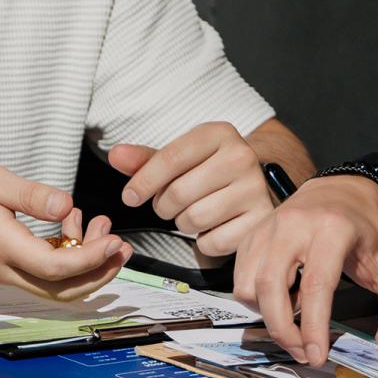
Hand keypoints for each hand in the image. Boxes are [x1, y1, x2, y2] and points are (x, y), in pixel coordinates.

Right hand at [0, 156, 127, 299]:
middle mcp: (2, 268)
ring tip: (97, 228)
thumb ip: (29, 195)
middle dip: (99, 273)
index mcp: (1, 246)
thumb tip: (67, 207)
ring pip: (52, 287)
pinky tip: (66, 229)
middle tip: (120, 244)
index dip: (93, 258)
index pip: (58, 269)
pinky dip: (62, 260)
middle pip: (62, 292)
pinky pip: (38, 275)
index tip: (114, 237)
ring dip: (83, 267)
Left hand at [108, 122, 269, 255]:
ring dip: (183, 222)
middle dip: (163, 205)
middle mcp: (242, 157)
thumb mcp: (180, 157)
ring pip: (194, 219)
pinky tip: (212, 226)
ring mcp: (255, 190)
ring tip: (193, 211)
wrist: (258, 182)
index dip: (143, 181)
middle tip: (170, 203)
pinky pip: (213, 243)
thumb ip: (145, 159)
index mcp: (218, 134)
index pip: (171, 158)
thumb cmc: (209, 168)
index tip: (129, 197)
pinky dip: (204, 241)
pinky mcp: (261, 221)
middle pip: (178, 193)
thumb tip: (116, 156)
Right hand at [233, 174, 377, 364]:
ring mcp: (266, 229)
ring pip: (249, 286)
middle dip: (283, 331)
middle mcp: (292, 225)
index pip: (316, 284)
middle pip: (271, 288)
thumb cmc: (366, 232)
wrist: (340, 193)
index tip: (317, 355)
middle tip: (302, 352)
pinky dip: (257, 301)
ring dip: (267, 316)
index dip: (313, 326)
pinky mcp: (250, 236)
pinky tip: (282, 301)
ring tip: (294, 321)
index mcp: (332, 230)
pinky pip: (241, 279)